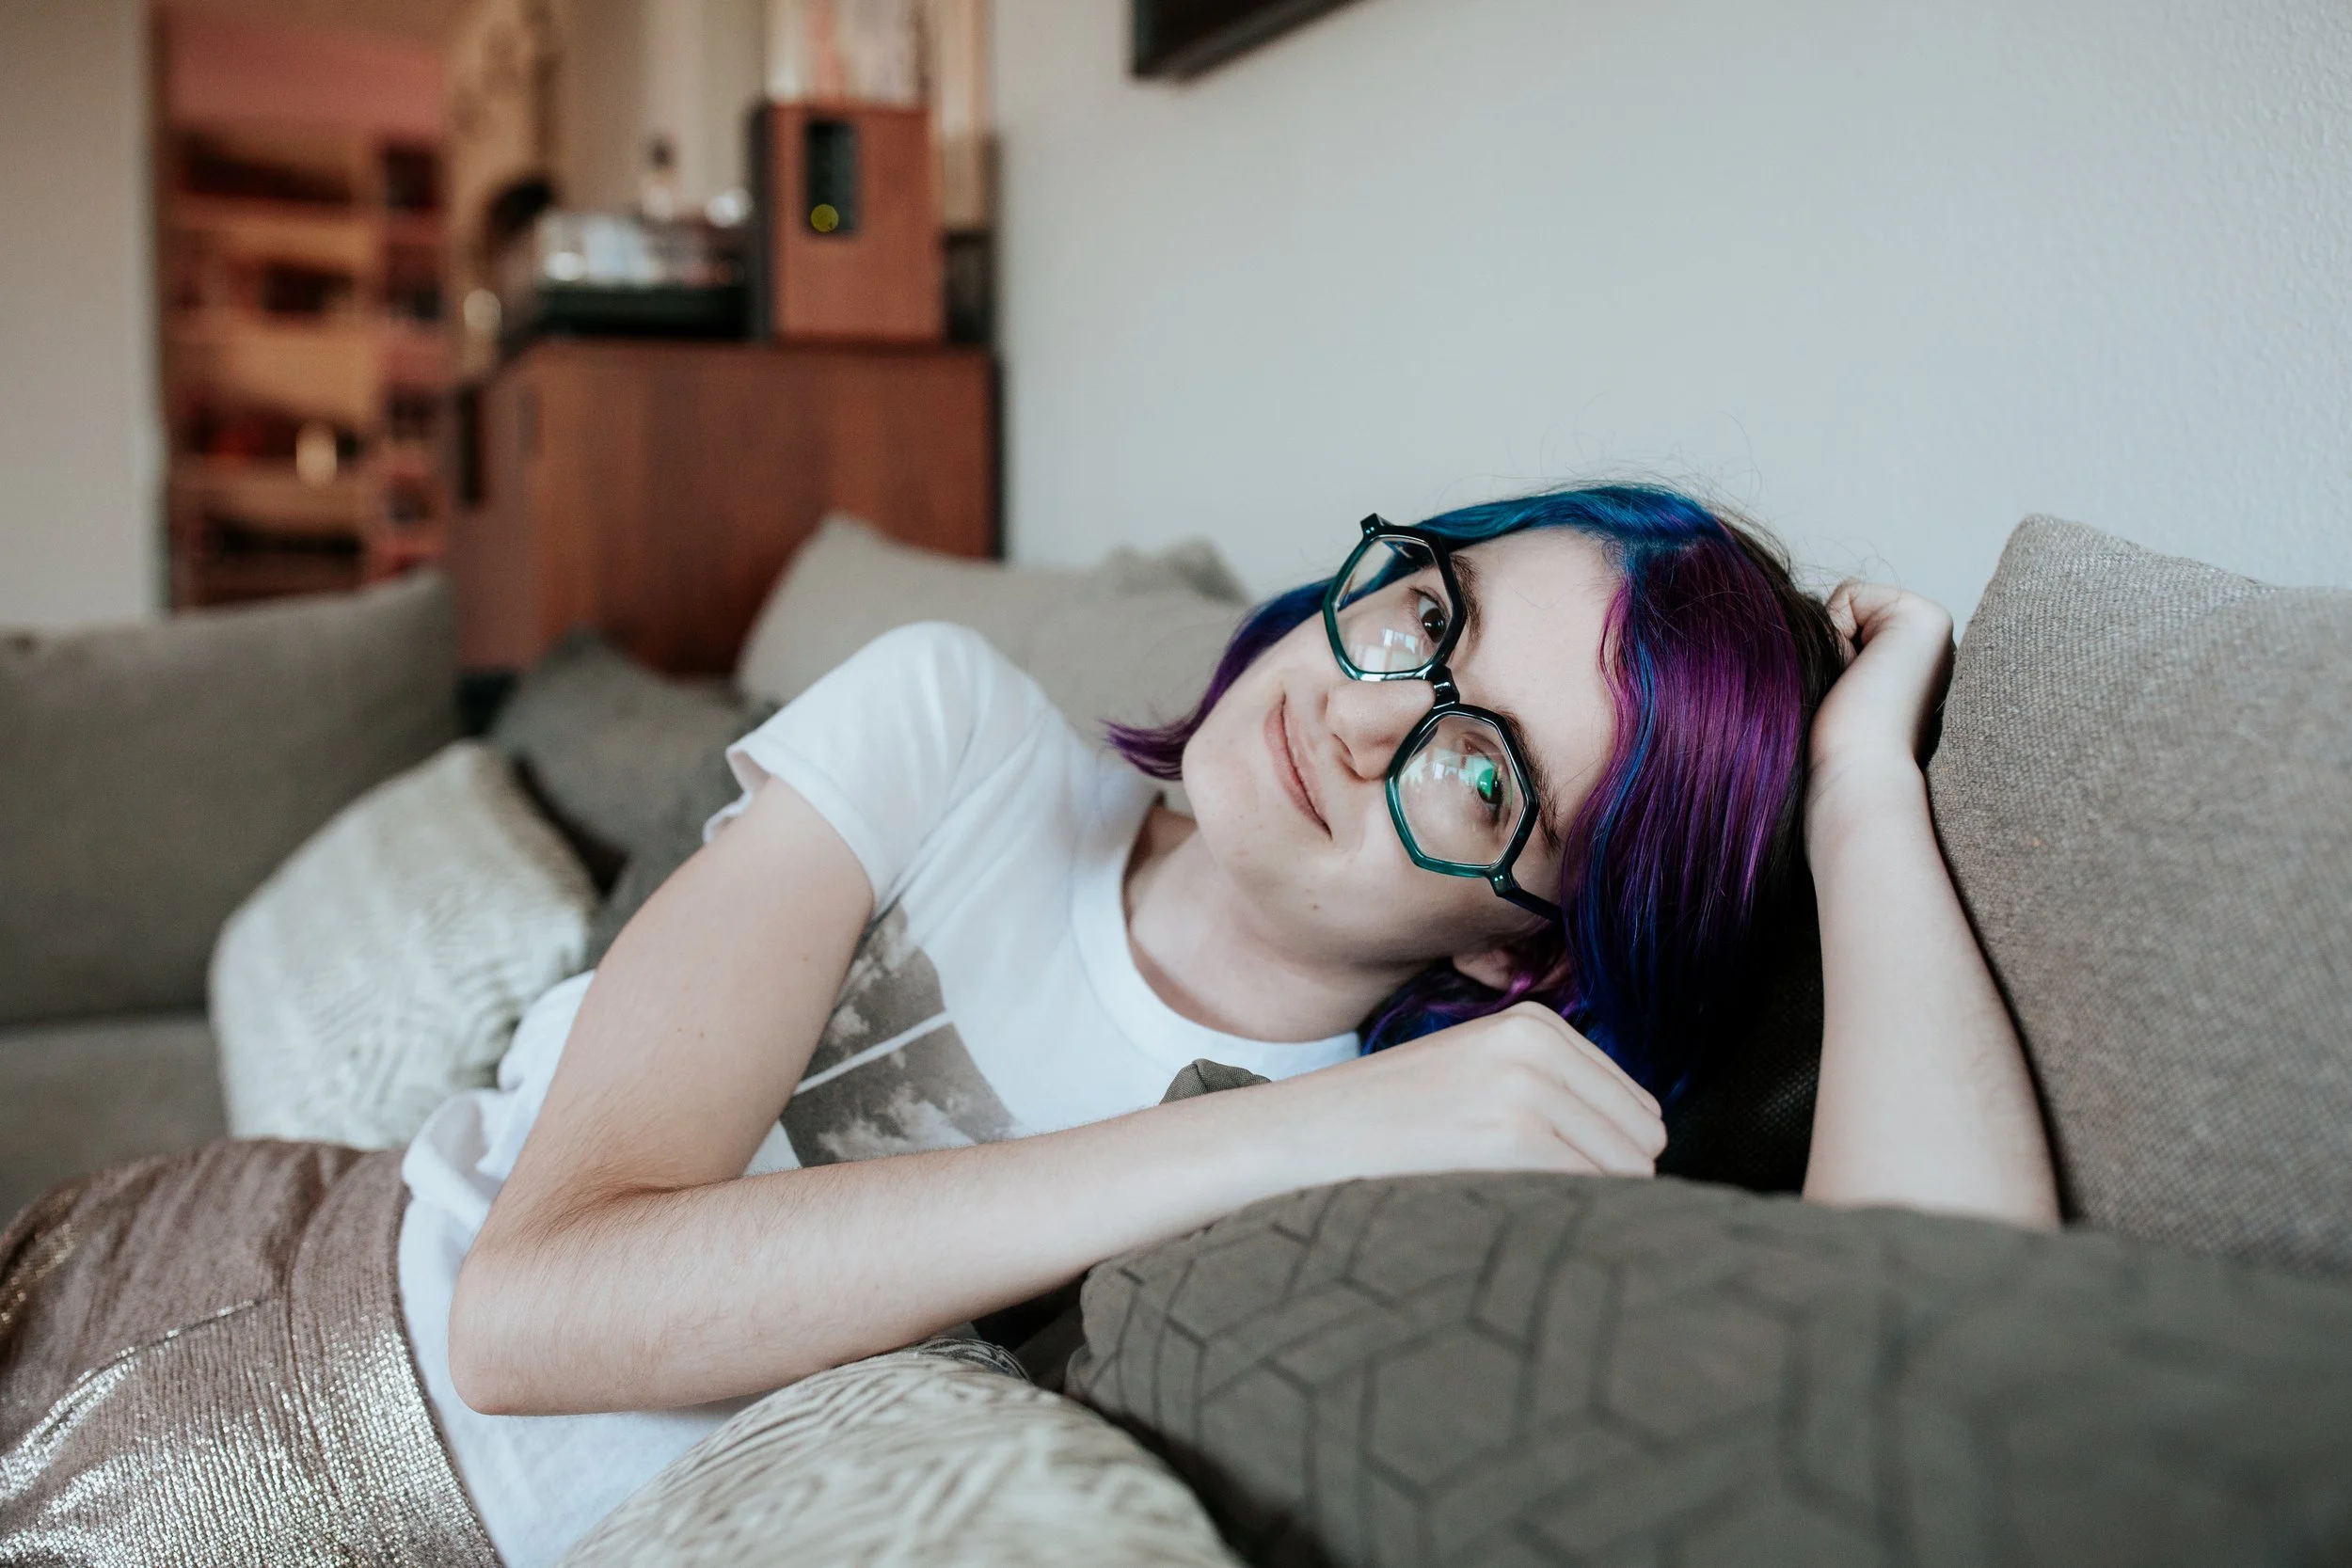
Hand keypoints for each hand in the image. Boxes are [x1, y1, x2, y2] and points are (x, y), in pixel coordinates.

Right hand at [1265, 1001, 1666, 1184]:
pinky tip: (1514, 1214)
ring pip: (1628, 1169)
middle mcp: (1538, 1043)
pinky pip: (1592, 1190)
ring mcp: (1526, 1086)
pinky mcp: (1511, 1136)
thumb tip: (1649, 1149)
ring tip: (1517, 1203)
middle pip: (1643, 1138)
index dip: (1607, 1155)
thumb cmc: (1395, 1121)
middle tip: (1537, 1199)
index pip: (1637, 1107)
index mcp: (1536, 1023)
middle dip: (1609, 1178)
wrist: (1309, 1133)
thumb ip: (1556, 1091)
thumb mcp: (1481, 1073)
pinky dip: (1570, 1216)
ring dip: (1589, 1201)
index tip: (1552, 1178)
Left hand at [1807, 581, 1953, 813]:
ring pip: (1848, 605)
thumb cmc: (1839, 746)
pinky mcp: (1928, 615)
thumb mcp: (1841, 687)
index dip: (1830, 657)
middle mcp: (1935, 642)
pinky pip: (1849, 595)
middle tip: (1852, 696)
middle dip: (1832, 648)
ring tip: (1855, 688)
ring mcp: (1937, 625)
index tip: (1850, 701)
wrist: (1858, 773)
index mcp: (1916, 661)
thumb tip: (1815, 619)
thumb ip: (1843, 651)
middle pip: (1848, 613)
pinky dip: (1834, 631)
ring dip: (1833, 644)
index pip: (1848, 626)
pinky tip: (1855, 673)